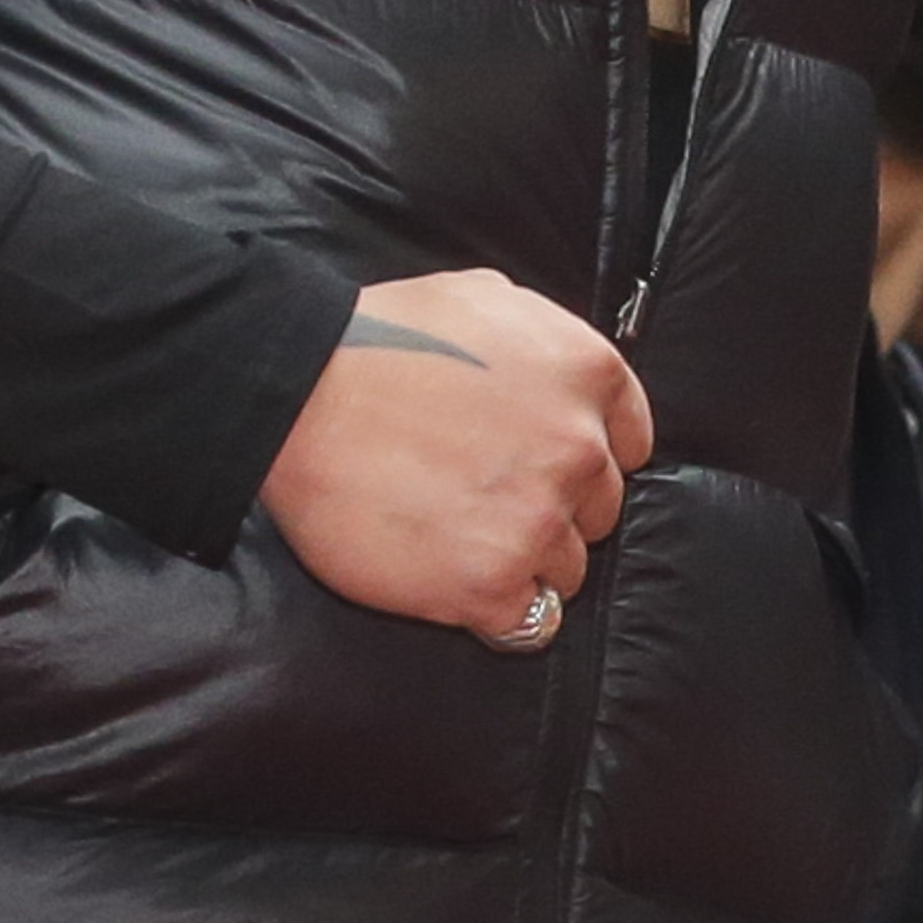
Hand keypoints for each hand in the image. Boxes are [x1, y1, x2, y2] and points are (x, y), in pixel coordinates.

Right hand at [257, 269, 653, 643]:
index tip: (544, 468)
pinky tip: (458, 586)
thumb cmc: (376, 339)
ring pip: (567, 569)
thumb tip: (559, 373)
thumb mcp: (485, 299)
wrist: (294, 393)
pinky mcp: (492, 583)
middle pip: (598, 510)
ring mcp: (539, 520)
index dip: (584, 461)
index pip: (629, 445)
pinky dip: (501, 614)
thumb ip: (545, 339)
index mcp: (588, 374)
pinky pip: (530, 623)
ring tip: (456, 539)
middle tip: (483, 500)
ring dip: (523, 562)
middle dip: (550, 509)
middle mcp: (579, 449)